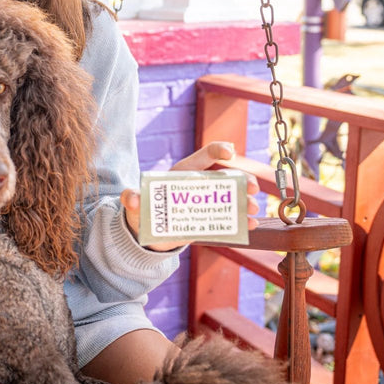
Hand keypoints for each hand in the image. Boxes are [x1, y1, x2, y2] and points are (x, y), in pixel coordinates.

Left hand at [121, 142, 260, 250]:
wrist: (147, 233)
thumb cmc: (143, 210)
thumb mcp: (137, 204)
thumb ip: (133, 198)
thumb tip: (130, 197)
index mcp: (183, 173)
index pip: (203, 156)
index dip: (217, 150)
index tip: (230, 152)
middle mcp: (199, 185)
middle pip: (225, 176)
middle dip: (242, 179)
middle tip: (253, 187)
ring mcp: (206, 202)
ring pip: (232, 197)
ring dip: (246, 200)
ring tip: (253, 208)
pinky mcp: (209, 221)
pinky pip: (229, 219)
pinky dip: (242, 222)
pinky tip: (252, 225)